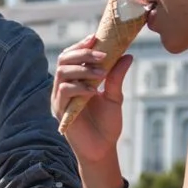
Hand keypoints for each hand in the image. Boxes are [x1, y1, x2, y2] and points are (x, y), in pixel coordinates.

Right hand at [53, 35, 131, 166]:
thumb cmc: (107, 124)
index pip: (72, 55)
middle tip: (102, 54)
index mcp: (75, 80)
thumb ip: (116, 77)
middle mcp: (64, 86)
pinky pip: (64, 92)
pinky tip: (93, 90)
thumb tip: (128, 55)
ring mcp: (60, 98)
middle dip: (82, 53)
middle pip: (64, 60)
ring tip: (102, 72)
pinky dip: (79, 87)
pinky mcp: (60, 110)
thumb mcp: (114, 96)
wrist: (102, 149)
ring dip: (82, 69)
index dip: (82, 45)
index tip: (96, 37)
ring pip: (62, 73)